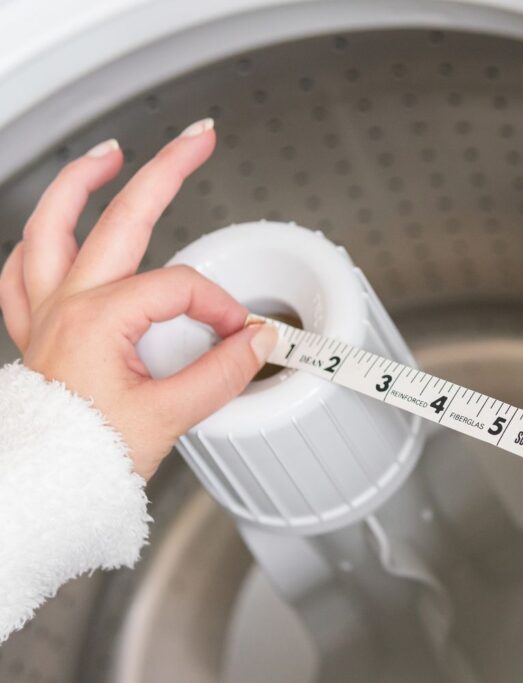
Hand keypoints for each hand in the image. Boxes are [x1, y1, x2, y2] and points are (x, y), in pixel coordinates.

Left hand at [0, 119, 276, 479]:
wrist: (42, 490)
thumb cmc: (87, 458)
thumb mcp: (168, 418)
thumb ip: (222, 372)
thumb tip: (259, 342)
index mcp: (99, 319)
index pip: (181, 287)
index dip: (221, 307)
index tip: (243, 336)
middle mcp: (66, 305)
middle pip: (121, 216)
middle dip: (165, 170)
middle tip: (198, 139)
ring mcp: (44, 313)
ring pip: (49, 226)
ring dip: (80, 183)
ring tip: (109, 153)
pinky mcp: (36, 332)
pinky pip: (21, 273)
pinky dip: (37, 244)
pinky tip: (53, 231)